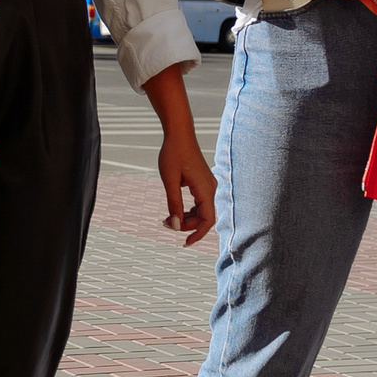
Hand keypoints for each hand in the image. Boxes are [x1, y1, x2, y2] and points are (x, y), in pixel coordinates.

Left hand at [158, 129, 216, 245]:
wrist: (179, 133)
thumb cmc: (173, 154)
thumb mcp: (169, 181)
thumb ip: (173, 204)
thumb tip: (175, 226)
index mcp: (205, 189)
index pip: (207, 220)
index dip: (197, 234)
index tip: (185, 243)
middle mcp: (211, 188)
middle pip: (204, 217)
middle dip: (187, 225)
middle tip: (165, 224)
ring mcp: (208, 185)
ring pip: (202, 211)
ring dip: (187, 218)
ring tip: (167, 218)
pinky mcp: (203, 182)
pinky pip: (200, 203)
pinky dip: (189, 210)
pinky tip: (175, 210)